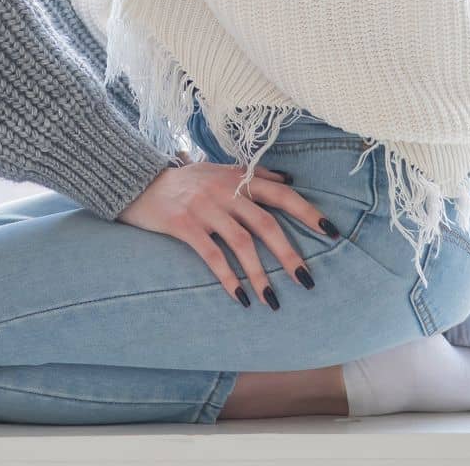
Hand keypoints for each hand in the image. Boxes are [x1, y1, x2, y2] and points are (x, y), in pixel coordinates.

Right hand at [118, 161, 331, 306]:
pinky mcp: (183, 224)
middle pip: (265, 223)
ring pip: (241, 243)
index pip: (281, 193)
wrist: (138, 181)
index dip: (307, 212)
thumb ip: (253, 174)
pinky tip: (240, 298)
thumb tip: (289, 179)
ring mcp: (203, 207)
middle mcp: (224, 190)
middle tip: (307, 280)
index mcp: (237, 177)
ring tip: (273, 301)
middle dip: (289, 254)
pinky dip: (228, 278)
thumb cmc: (184, 180)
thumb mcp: (219, 169)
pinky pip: (211, 255)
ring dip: (260, 275)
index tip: (331, 232)